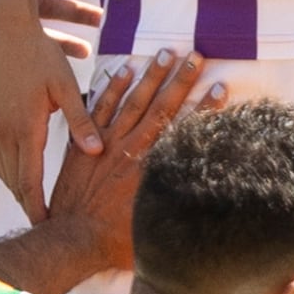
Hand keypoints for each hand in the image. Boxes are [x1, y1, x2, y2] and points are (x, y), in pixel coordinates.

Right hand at [0, 0, 98, 220]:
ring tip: (32, 202)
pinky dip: (5, 168)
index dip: (38, 207)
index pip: (30, 181)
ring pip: (0, 168)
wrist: (3, 28)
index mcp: (24, 128)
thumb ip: (80, 121)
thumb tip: (96, 152)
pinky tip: (17, 171)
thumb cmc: (40, 54)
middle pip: (13, 181)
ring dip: (15, 187)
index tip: (47, 226)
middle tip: (43, 224)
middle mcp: (2, 130)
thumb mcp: (66, 87)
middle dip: (27, 204)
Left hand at [35, 50, 221, 276]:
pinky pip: (100, 108)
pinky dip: (112, 87)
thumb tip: (206, 203)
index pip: (185, 129)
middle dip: (181, 80)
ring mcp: (107, 143)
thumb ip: (181, 210)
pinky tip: (123, 69)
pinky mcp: (86, 144)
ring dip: (150, 75)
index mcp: (154, 169)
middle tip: (195, 55)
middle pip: (161, 106)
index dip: (206, 107)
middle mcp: (133, 149)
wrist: (72, 241)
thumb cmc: (116, 241)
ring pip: (133, 100)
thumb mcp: (159, 228)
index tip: (221, 86)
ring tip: (165, 52)